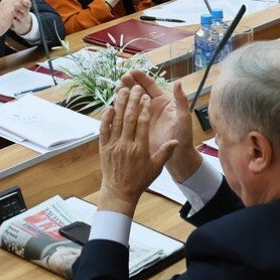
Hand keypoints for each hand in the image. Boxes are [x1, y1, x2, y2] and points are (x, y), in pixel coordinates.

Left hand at [97, 82, 178, 216]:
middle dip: (133, 101)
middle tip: (136, 88)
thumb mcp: (156, 168)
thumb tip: (176, 141)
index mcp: (140, 149)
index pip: (142, 124)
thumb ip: (165, 153)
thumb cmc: (139, 180)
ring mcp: (113, 145)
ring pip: (116, 121)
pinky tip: (109, 107)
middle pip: (130, 118)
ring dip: (120, 104)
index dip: (144, 109)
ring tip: (123, 90)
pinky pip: (104, 130)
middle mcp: (126, 145)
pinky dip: (106, 118)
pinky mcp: (104, 147)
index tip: (146, 97)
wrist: (120, 191)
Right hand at [124, 71, 199, 180]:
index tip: (132, 72)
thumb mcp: (183, 117)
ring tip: (116, 90)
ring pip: (131, 102)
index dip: (141, 77)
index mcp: (162, 101)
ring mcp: (143, 116)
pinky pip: (127, 116)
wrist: (177, 155)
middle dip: (130, 83)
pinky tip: (114, 106)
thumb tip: (178, 82)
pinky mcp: (138, 126)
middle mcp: (152, 106)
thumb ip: (181, 100)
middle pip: (139, 91)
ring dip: (123, 95)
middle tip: (121, 78)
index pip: (150, 85)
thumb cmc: (183, 135)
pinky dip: (121, 110)